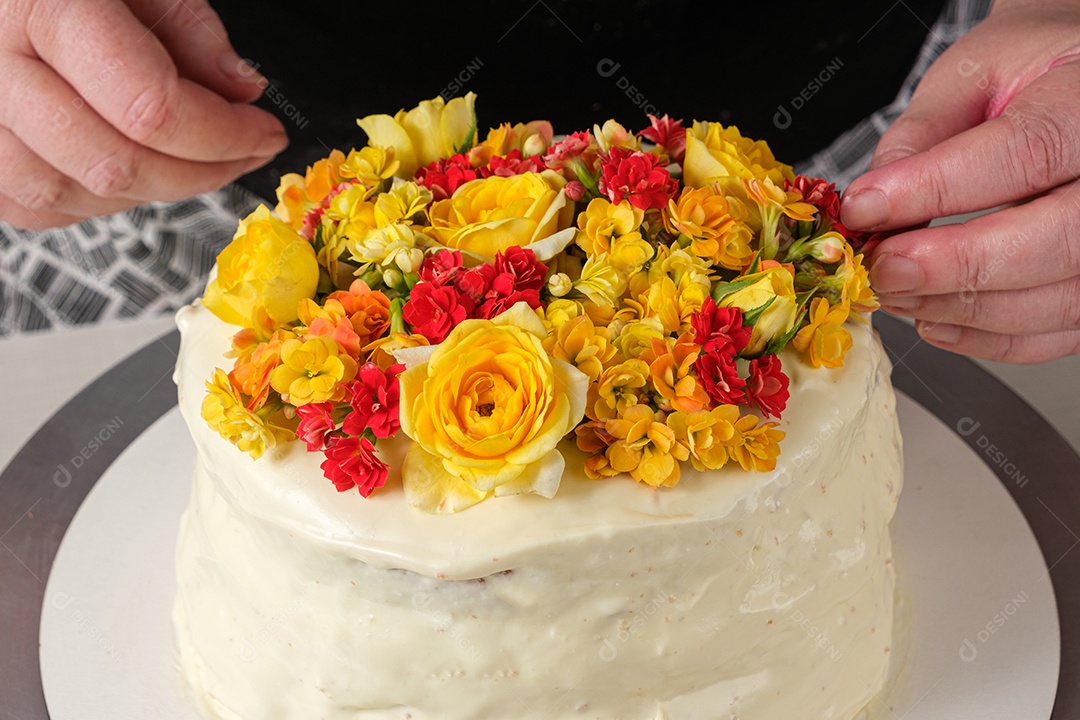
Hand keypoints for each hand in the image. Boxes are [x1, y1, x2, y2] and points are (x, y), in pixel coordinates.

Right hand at [0, 0, 286, 228]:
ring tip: (186, 158)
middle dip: (199, 173)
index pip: (149, 107)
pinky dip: (91, 200)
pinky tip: (130, 166)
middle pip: (114, 164)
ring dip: (147, 192)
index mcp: (36, 6)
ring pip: (67, 195)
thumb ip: (188, 25)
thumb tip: (242, 89)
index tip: (265, 133)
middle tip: (243, 154)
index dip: (225, 135)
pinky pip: (30, 205)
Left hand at [840, 0, 1079, 362]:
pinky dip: (987, 339)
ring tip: (897, 290)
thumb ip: (919, 136)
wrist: (1072, 89)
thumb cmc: (1028, 75)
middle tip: (883, 267)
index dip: (933, 190)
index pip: (1023, 153)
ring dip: (961, 309)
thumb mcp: (969, 76)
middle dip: (953, 266)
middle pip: (1053, 240)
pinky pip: (1055, 333)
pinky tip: (934, 318)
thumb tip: (872, 205)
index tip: (865, 209)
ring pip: (1057, 300)